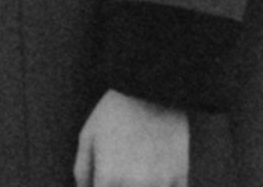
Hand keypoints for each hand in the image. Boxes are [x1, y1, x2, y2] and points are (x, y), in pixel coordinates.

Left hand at [73, 89, 189, 186]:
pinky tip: (157, 181)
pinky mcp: (180, 175)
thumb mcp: (88, 136)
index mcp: (108, 180)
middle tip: (120, 180)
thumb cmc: (115, 109)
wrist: (152, 84)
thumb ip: (82, 172)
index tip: (106, 185)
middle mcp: (134, 186)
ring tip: (138, 176)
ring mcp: (160, 183)